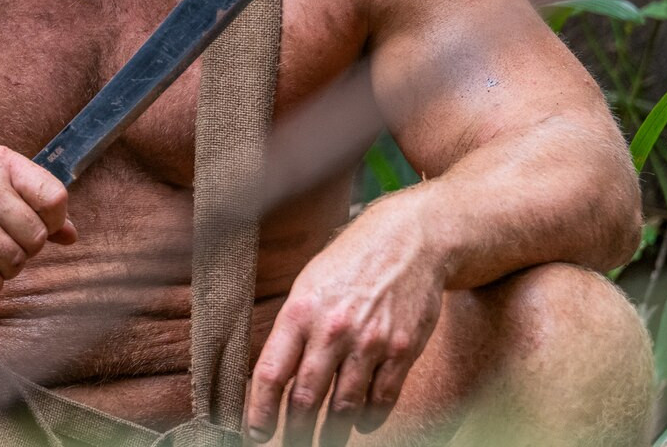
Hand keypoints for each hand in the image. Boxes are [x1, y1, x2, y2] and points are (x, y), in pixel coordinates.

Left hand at [246, 197, 444, 445]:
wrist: (410, 240)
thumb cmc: (353, 263)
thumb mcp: (310, 285)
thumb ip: (293, 329)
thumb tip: (272, 378)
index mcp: (301, 311)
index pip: (271, 373)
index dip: (260, 411)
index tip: (256, 433)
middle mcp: (333, 329)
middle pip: (306, 399)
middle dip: (295, 433)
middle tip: (291, 446)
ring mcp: (370, 342)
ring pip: (343, 408)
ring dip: (332, 433)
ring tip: (325, 442)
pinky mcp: (402, 350)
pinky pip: (381, 400)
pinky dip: (369, 419)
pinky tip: (361, 422)